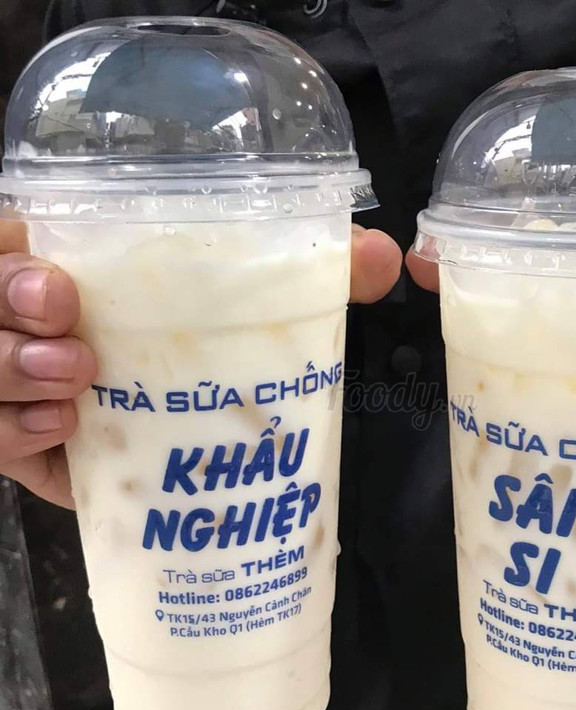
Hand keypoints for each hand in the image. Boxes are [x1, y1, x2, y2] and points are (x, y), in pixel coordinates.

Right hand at [0, 222, 400, 508]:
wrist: (195, 448)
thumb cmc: (224, 354)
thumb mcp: (260, 306)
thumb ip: (315, 270)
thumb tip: (384, 255)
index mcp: (81, 266)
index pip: (11, 240)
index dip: (10, 252)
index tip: (61, 281)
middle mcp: (39, 320)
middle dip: (7, 318)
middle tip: (73, 339)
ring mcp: (26, 382)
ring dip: (9, 375)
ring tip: (75, 388)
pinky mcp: (29, 444)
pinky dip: (15, 432)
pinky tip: (60, 430)